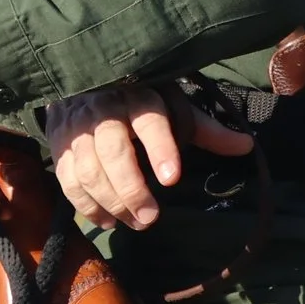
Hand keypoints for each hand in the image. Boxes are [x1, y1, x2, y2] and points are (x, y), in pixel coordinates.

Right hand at [43, 84, 252, 230]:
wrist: (80, 81)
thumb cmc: (136, 98)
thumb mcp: (171, 103)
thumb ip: (204, 128)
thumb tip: (246, 146)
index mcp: (137, 95)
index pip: (149, 120)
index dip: (160, 148)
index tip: (172, 178)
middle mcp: (104, 109)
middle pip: (113, 151)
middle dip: (131, 189)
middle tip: (151, 219)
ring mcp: (76, 127)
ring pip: (87, 169)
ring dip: (110, 202)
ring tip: (135, 222)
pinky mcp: (58, 144)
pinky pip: (67, 180)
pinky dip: (86, 205)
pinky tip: (108, 220)